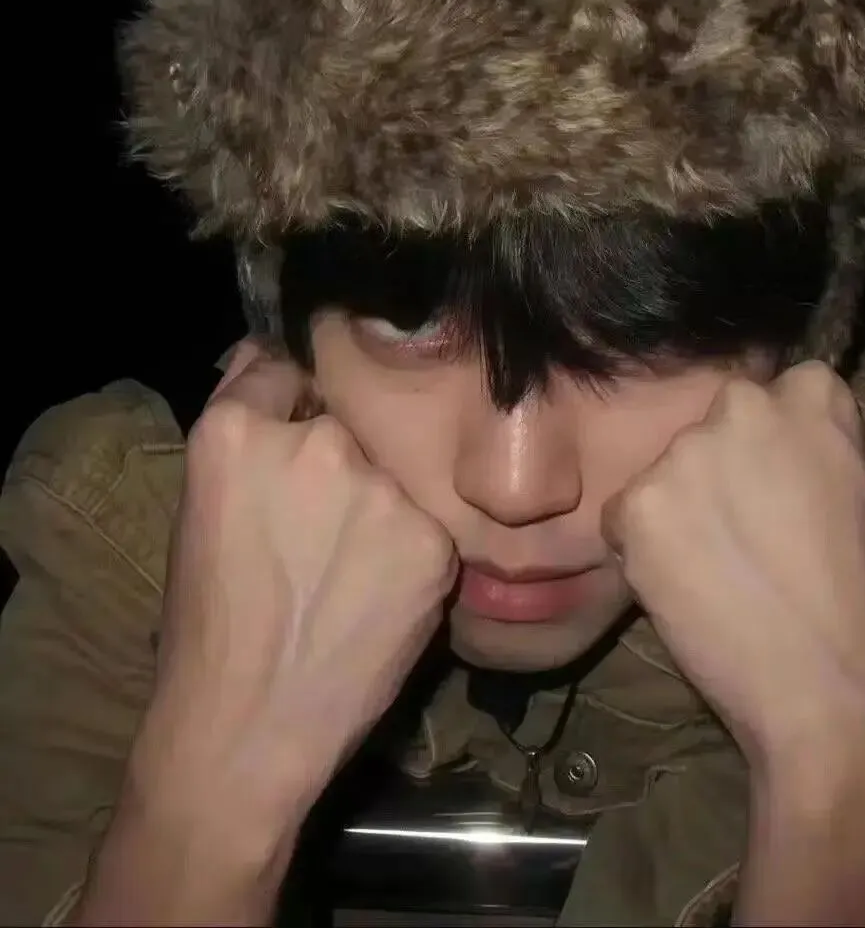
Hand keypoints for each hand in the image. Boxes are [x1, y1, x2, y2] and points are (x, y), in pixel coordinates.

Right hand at [136, 341, 457, 818]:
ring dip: (379, 503)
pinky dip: (410, 550)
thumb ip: (245, 436)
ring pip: (392, 473)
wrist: (247, 730)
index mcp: (236, 430)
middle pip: (347, 420)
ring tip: (350, 569)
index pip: (284, 366)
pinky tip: (379, 594)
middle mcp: (319, 442)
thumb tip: (275, 372)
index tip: (302, 424)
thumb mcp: (201, 511)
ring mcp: (381, 490)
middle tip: (325, 520)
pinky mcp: (431, 539)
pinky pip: (425, 524)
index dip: (294, 399)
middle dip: (339, 456)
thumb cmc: (208, 625)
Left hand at [602, 361, 864, 771]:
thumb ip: (807, 460)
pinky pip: (623, 516)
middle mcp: (743, 406)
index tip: (772, 483)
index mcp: (814, 396)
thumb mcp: (855, 502)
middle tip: (735, 532)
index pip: (771, 392)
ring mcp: (686, 453)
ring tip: (707, 571)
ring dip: (675, 512)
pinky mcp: (638, 503)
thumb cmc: (864, 613)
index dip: (765, 446)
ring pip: (663, 473)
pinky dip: (639, 549)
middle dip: (715, 471)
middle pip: (708, 429)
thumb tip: (766, 465)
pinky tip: (677, 589)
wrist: (830, 693)